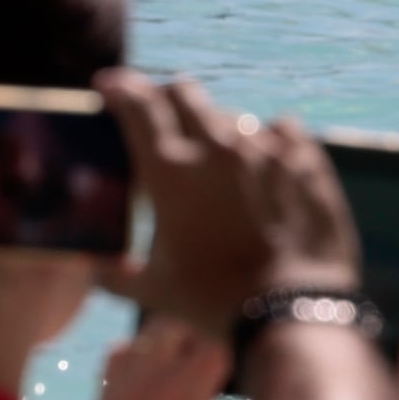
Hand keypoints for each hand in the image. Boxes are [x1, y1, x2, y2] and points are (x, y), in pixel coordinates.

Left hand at [90, 307, 229, 399]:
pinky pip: (119, 353)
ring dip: (167, 346)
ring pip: (147, 334)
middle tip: (207, 377)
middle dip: (196, 345)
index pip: (215, 347)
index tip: (233, 386)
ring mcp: (123, 384)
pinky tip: (152, 383)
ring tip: (181, 376)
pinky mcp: (104, 397)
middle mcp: (151, 378)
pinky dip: (137, 357)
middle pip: (179, 328)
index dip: (230, 362)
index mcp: (185, 390)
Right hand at [100, 71, 359, 332]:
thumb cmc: (213, 302)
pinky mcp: (305, 163)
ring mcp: (265, 150)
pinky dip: (270, 138)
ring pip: (232, 114)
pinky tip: (269, 155)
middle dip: (166, 97)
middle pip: (184, 93)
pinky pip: (284, 130)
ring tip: (216, 154)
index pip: (137, 104)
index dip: (120, 88)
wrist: (290, 313)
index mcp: (170, 169)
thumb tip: (94, 268)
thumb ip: (115, 275)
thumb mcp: (153, 292)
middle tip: (160, 113)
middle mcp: (216, 147)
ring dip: (217, 127)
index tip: (109, 86)